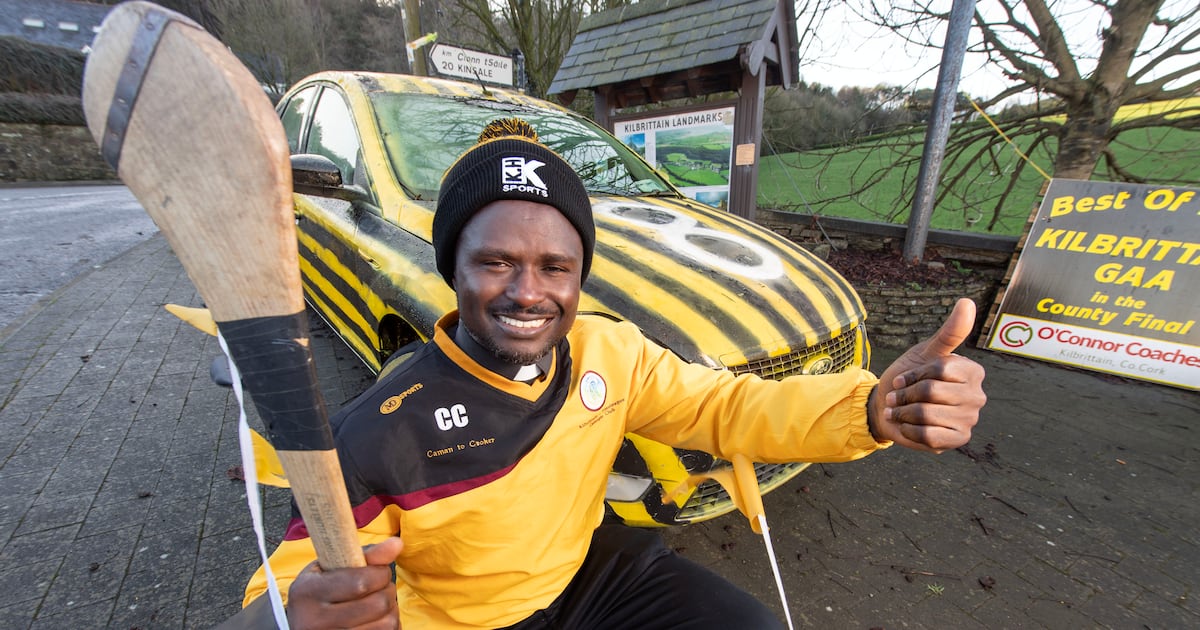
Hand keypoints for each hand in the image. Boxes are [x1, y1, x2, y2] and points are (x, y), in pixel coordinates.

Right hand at [286, 537, 403, 629]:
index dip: (380, 573)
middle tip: (378, 588)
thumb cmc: (319, 591)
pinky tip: (376, 619)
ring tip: (376, 603)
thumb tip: (397, 544)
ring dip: (390, 610)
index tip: (378, 571)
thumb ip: (364, 555)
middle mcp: (315, 621)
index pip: (361, 582)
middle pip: (378, 603)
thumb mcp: (330, 568)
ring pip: (387, 623)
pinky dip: (388, 625)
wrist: (299, 625)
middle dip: (387, 590)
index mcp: (308, 592)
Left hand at [869, 298, 985, 452]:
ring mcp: (969, 420)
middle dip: (905, 393)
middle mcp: (977, 396)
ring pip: (926, 414)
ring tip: (899, 410)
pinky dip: (908, 430)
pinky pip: (927, 435)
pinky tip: (907, 426)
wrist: (890, 408)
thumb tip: (967, 302)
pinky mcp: (958, 440)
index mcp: (973, 372)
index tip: (904, 377)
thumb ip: (949, 332)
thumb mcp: (925, 352)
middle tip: (897, 395)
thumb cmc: (909, 376)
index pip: (939, 369)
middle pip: (931, 392)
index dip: (915, 373)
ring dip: (903, 412)